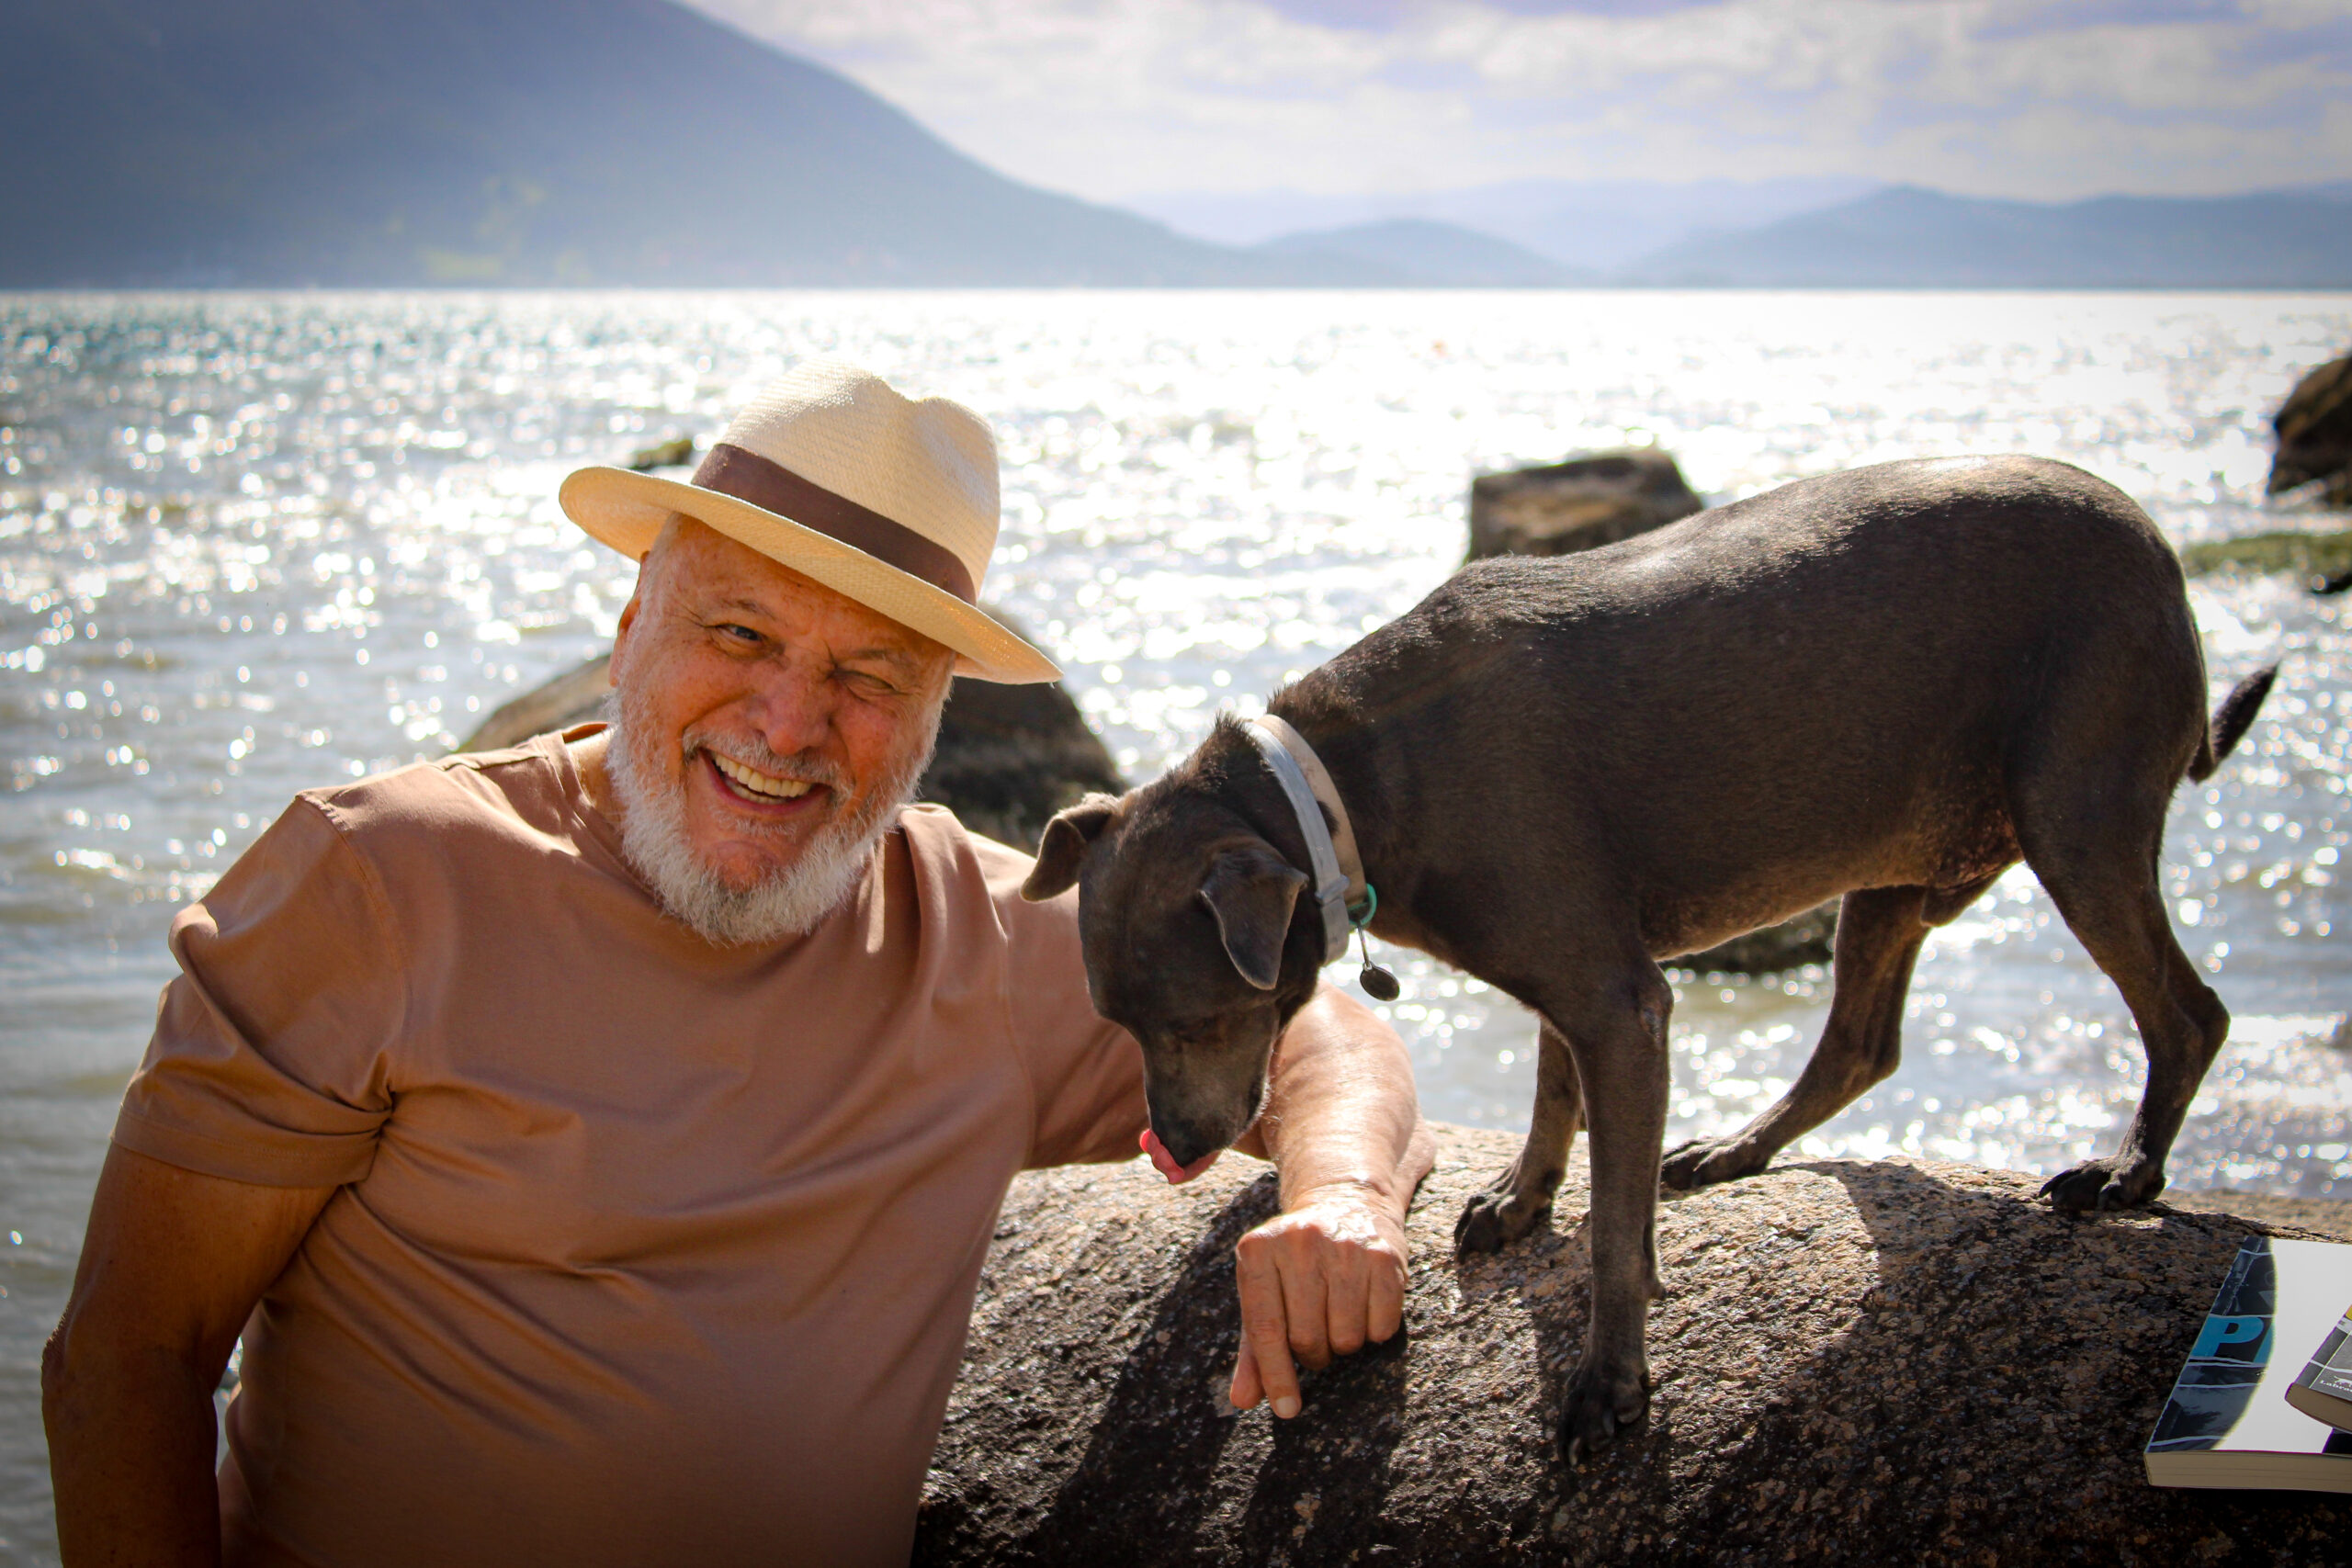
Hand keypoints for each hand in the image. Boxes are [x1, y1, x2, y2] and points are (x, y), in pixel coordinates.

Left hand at [1227, 1185, 1408, 1419]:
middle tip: (1315, 1342)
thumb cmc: (1295, 1261)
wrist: (1345, 1201)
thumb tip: (1243, 1402)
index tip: (1286, 1410)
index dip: (1276, 1375)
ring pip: (1346, 1338)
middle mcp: (1299, 1241)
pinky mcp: (1384, 1255)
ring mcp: (1344, 1246)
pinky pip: (1381, 1327)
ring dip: (1343, 1344)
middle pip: (1306, 1338)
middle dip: (1312, 1355)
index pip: (1265, 1328)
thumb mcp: (1265, 1290)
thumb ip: (1253, 1348)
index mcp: (1257, 1249)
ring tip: (1337, 1318)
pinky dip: (1374, 1331)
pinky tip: (1364, 1305)